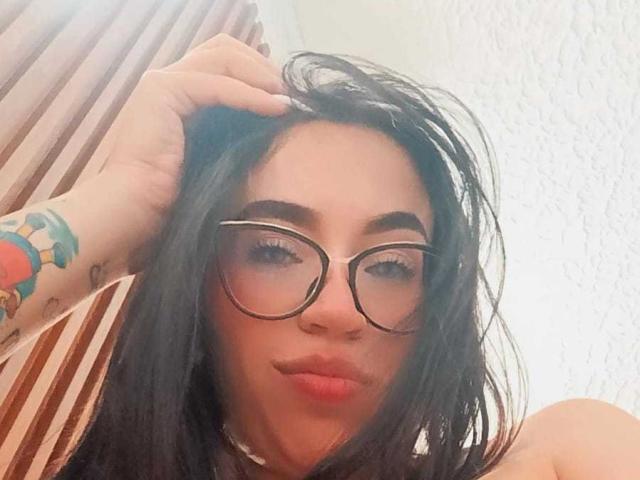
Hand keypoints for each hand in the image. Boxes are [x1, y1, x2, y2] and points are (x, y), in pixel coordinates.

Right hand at [101, 33, 287, 271]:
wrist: (133, 210)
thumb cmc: (172, 195)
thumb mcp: (214, 155)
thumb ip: (234, 131)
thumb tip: (276, 120)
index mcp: (179, 95)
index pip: (224, 62)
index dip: (258, 71)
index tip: (287, 96)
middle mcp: (169, 81)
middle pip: (225, 49)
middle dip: (262, 66)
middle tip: (290, 92)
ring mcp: (163, 82)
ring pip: (224, 57)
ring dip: (262, 75)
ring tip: (287, 98)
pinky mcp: (162, 90)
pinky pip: (218, 84)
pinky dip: (251, 94)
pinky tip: (275, 106)